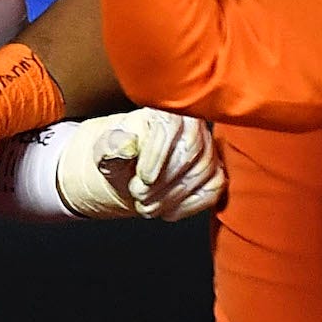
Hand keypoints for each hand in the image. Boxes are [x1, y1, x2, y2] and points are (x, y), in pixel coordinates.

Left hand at [61, 109, 225, 219]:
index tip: (142, 178)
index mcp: (165, 111)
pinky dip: (187, 206)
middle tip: (137, 195)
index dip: (157, 155)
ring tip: (145, 205)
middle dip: (162, 181)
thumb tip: (126, 145)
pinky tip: (166, 211)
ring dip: (170, 197)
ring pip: (202, 174)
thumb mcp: (106, 150)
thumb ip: (112, 146)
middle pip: (189, 153)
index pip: (170, 127)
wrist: (130, 174)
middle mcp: (193, 127)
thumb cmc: (120, 156)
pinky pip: (211, 192)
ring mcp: (209, 152)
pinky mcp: (216, 175)